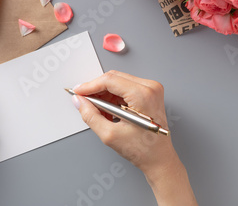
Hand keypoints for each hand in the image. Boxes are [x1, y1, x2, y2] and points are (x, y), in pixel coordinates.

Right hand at [72, 70, 196, 205]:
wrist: (159, 158)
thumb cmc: (144, 150)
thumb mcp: (110, 135)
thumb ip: (91, 116)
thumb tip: (80, 102)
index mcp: (143, 95)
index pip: (109, 80)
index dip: (90, 86)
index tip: (78, 92)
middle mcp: (150, 88)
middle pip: (113, 78)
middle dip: (96, 90)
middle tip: (84, 101)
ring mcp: (151, 89)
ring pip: (118, 82)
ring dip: (104, 95)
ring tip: (99, 113)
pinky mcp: (149, 93)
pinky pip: (125, 88)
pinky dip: (113, 98)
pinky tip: (109, 112)